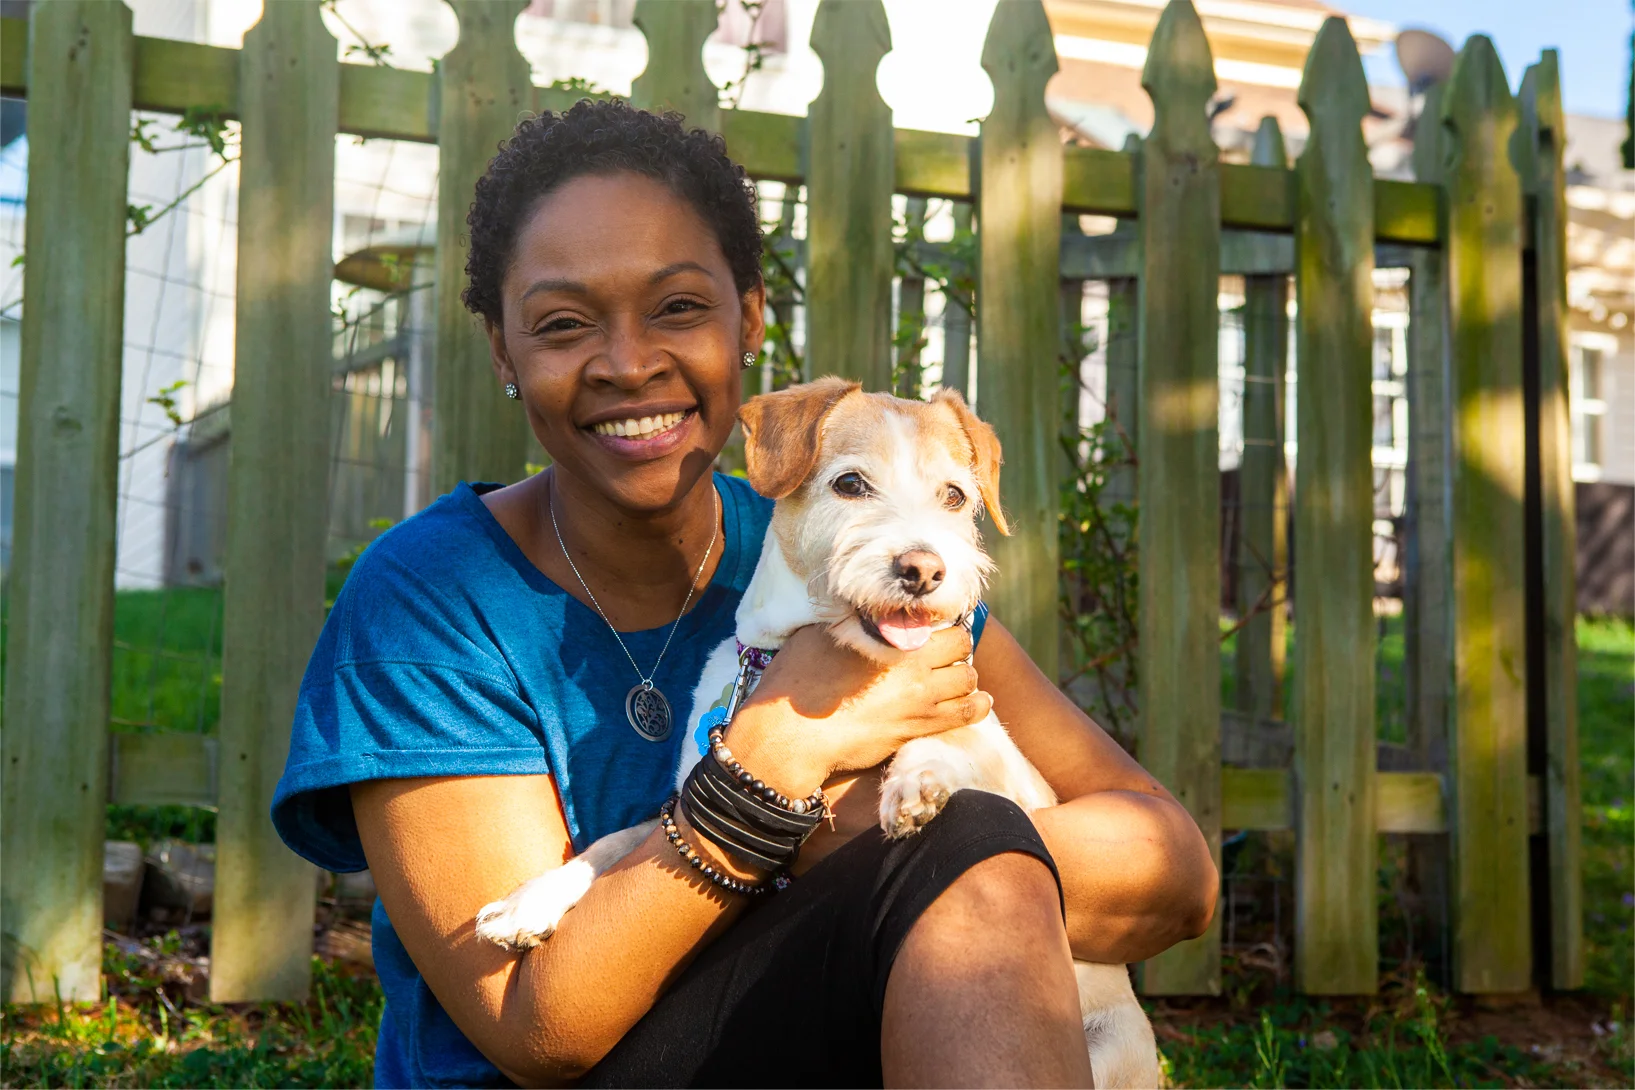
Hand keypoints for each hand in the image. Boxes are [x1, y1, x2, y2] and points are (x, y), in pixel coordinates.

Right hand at [723, 624, 990, 797]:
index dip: (937, 621)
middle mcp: (913, 663)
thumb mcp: (819, 632)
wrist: (794, 733)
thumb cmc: (798, 679)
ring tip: (949, 679)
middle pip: (961, 644)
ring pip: (968, 679)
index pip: (936, 617)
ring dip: (963, 677)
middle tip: (942, 653)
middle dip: (955, 647)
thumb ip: (850, 618)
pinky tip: (976, 701)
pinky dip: (976, 705)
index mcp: (890, 635)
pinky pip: (966, 714)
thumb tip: (858, 606)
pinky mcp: (919, 727)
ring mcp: (920, 698)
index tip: (930, 628)